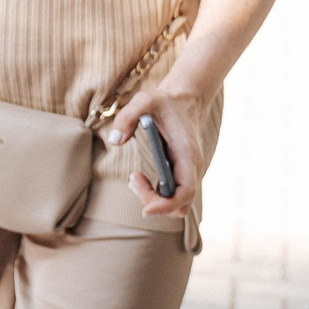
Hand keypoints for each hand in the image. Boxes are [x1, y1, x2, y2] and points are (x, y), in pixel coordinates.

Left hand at [106, 78, 204, 219]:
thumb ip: (127, 116)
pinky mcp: (183, 174)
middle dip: (154, 202)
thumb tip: (115, 140)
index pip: (185, 192)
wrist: (184, 100)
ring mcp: (190, 173)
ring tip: (134, 178)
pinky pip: (174, 197)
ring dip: (154, 200)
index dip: (166, 205)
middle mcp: (193, 168)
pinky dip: (157, 196)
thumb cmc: (164, 102)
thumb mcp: (143, 100)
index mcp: (187, 154)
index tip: (145, 208)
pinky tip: (139, 178)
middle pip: (179, 205)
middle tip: (133, 178)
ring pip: (177, 205)